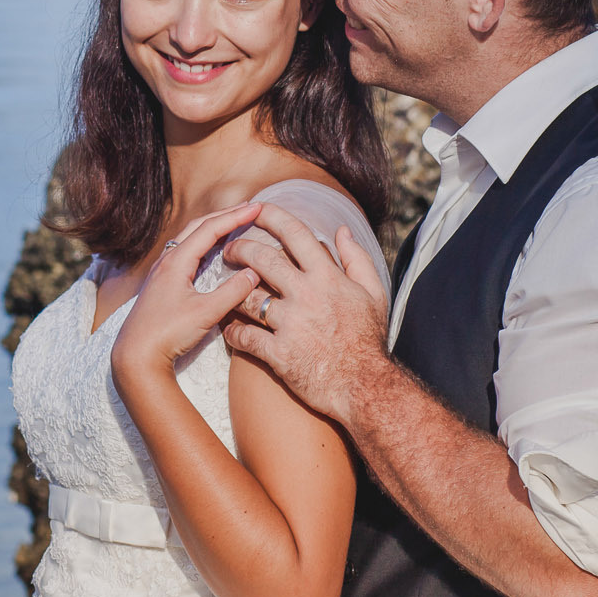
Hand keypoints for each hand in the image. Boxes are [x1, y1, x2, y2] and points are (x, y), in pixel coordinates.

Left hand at [109, 204, 262, 380]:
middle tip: (249, 208)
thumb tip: (254, 273)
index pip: (210, 229)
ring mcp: (161, 271)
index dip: (235, 216)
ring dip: (212, 227)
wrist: (135, 355)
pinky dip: (202, 242)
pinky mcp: (160, 283)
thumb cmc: (167, 334)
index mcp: (176, 261)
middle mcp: (166, 260)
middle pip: (198, 227)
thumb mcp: (206, 313)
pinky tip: (210, 250)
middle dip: (225, 216)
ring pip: (189, 238)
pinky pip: (184, 251)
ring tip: (233, 223)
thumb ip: (232, 292)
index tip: (257, 206)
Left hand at [220, 204, 391, 425]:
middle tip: (228, 250)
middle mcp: (306, 295)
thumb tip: (341, 231)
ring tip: (224, 291)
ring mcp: (290, 324)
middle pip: (262, 259)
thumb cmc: (368, 340)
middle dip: (239, 248)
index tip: (255, 209)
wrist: (365, 387)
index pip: (295, 234)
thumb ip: (357, 259)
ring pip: (247, 297)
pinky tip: (230, 330)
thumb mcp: (373, 294)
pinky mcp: (278, 353)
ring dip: (231, 292)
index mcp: (328, 277)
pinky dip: (233, 332)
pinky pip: (244, 336)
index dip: (271, 216)